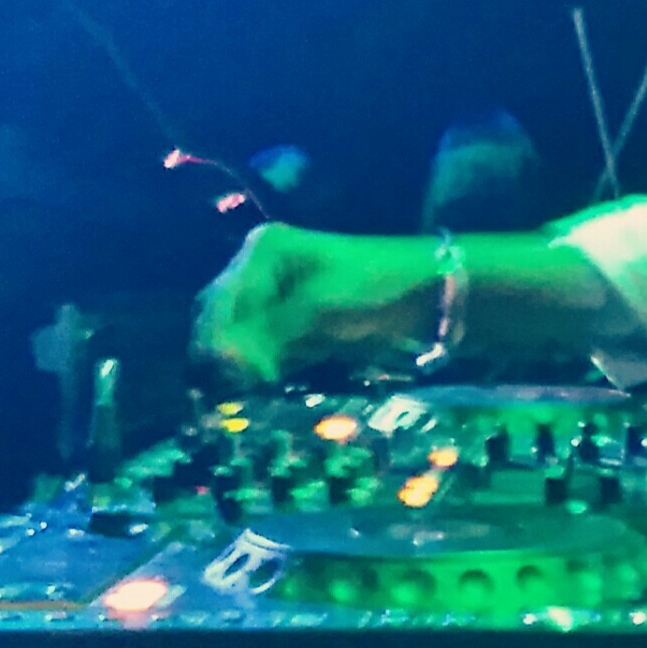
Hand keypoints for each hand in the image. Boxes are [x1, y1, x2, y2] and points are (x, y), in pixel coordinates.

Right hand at [192, 224, 439, 383]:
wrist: (430, 298)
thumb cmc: (375, 291)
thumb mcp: (314, 310)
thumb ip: (261, 336)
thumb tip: (217, 363)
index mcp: (262, 251)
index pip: (216, 304)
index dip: (217, 345)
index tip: (236, 381)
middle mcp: (261, 269)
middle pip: (218, 320)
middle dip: (223, 357)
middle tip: (235, 394)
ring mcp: (277, 296)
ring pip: (236, 339)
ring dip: (238, 367)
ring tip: (248, 396)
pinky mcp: (294, 325)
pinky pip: (260, 351)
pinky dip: (259, 370)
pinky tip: (265, 389)